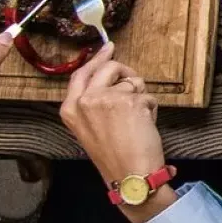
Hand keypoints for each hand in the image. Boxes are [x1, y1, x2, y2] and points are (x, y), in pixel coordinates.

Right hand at [59, 45, 168, 217]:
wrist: (129, 174)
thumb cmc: (114, 155)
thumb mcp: (90, 128)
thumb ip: (94, 104)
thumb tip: (113, 79)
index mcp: (70, 109)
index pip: (81, 74)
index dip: (97, 59)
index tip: (108, 48)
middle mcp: (84, 100)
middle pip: (108, 68)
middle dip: (126, 73)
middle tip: (134, 84)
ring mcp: (105, 98)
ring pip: (132, 80)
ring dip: (140, 95)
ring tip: (136, 119)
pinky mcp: (128, 100)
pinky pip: (147, 94)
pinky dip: (151, 107)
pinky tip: (144, 125)